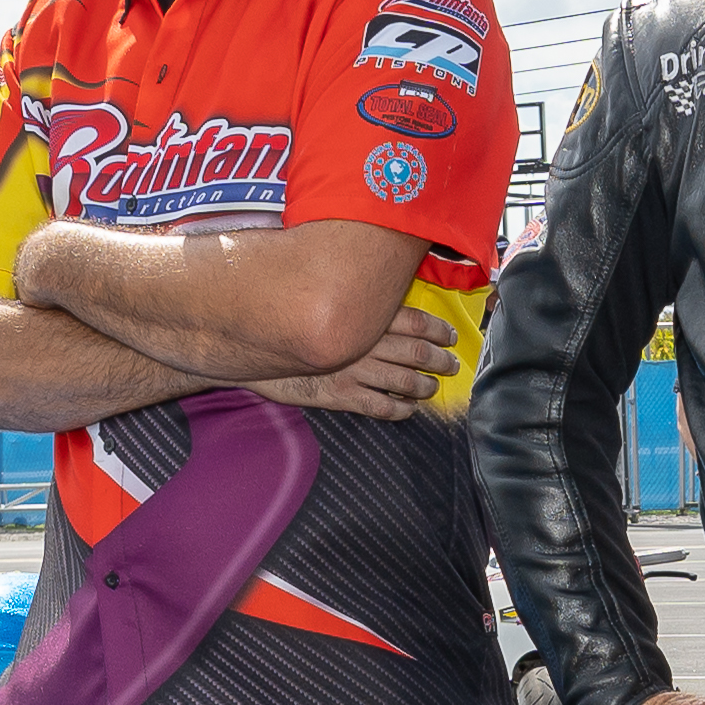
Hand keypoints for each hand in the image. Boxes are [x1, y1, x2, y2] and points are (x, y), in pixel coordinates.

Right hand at [249, 308, 459, 420]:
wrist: (252, 345)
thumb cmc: (288, 318)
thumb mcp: (322, 299)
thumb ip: (351, 301)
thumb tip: (377, 294)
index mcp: (363, 316)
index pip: (414, 321)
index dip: (438, 330)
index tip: (450, 335)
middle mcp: (364, 343)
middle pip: (417, 352)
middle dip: (439, 360)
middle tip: (452, 365)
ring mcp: (353, 371)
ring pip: (403, 381)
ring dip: (424, 386)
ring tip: (432, 387)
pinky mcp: (339, 395)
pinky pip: (379, 406)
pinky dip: (400, 410)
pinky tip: (408, 410)